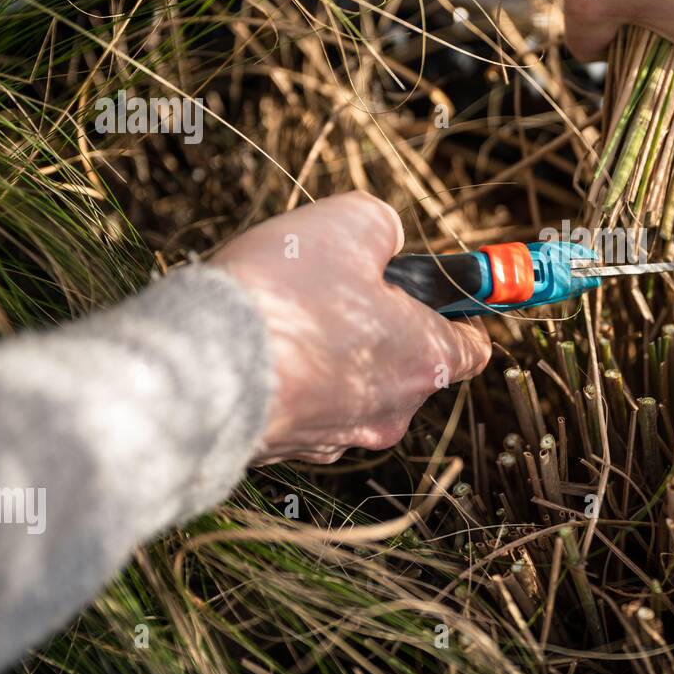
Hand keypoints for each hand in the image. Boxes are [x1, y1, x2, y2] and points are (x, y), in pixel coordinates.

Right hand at [211, 192, 491, 463]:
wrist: (198, 371)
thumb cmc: (284, 298)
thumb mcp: (348, 223)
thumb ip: (383, 226)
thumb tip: (386, 238)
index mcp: (425, 361)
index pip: (474, 347)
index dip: (460, 311)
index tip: (438, 288)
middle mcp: (392, 411)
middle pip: (409, 363)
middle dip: (383, 323)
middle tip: (338, 286)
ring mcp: (339, 437)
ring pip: (352, 384)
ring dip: (333, 349)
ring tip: (288, 312)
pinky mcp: (288, 450)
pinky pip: (305, 403)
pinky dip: (293, 377)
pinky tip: (260, 347)